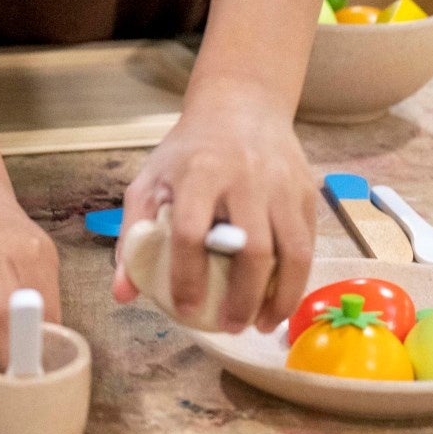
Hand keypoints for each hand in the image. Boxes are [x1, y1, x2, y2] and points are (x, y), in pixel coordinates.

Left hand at [113, 80, 316, 332]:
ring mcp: (281, 187)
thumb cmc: (188, 151)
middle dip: (242, 298)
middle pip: (251, 250)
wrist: (241, 107)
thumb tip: (123, 293)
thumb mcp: (151, 178)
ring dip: (279, 299)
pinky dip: (297, 282)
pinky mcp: (306, 194)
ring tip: (261, 326)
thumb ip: (133, 232)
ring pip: (292, 253)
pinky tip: (279, 301)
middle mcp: (245, 179)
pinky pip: (309, 247)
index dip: (187, 276)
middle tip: (228, 327)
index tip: (185, 309)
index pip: (191, 232)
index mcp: (198, 173)